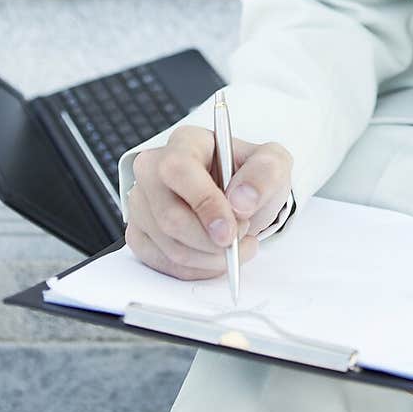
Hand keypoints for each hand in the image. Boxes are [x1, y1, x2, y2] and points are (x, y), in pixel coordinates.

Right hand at [125, 125, 292, 280]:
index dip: (204, 204)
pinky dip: (194, 269)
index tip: (231, 231)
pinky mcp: (139, 232)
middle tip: (241, 240)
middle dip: (210, 240)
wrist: (241, 199)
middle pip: (170, 216)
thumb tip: (240, 200)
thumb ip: (264, 174)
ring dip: (208, 258)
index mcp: (185, 142)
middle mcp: (153, 168)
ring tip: (236, 248)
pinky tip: (214, 258)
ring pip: (168, 244)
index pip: (179, 169)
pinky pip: (160, 262)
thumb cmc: (251, 177)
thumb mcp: (273, 164)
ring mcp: (141, 201)